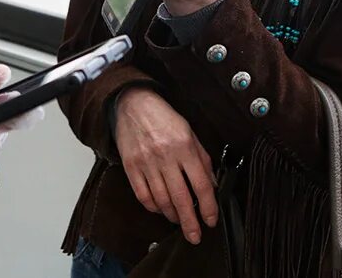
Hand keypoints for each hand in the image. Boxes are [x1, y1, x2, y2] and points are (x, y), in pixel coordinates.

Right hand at [114, 87, 217, 243]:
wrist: (133, 104)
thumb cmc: (164, 118)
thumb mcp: (190, 133)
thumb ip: (202, 160)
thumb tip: (211, 186)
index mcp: (185, 147)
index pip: (201, 185)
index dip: (208, 208)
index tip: (211, 220)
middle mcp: (165, 156)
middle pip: (181, 198)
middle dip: (190, 223)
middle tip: (195, 236)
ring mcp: (146, 162)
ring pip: (161, 200)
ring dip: (172, 216)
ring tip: (178, 220)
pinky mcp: (131, 166)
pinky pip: (143, 195)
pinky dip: (153, 207)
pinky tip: (160, 209)